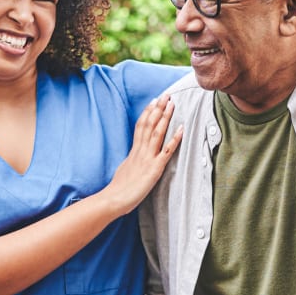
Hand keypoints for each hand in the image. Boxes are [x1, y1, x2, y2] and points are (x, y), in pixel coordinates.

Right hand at [104, 93, 181, 216]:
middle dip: (158, 109)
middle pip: (149, 125)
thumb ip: (131, 162)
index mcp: (133, 151)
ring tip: (172, 104)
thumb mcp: (124, 170)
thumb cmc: (118, 190)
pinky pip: (167, 151)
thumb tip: (132, 159)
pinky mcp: (154, 168)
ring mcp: (147, 158)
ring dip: (165, 117)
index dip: (148, 113)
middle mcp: (140, 151)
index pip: (140, 127)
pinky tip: (181, 128)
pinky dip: (174, 139)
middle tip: (166, 95)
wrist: (113, 199)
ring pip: (157, 132)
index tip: (153, 102)